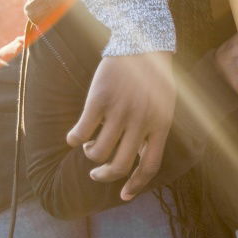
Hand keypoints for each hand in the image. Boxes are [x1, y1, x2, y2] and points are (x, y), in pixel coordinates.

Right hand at [66, 52, 176, 200]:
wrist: (142, 41)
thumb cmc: (153, 75)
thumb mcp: (164, 103)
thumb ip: (155, 129)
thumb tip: (140, 157)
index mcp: (161, 123)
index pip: (150, 166)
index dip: (136, 186)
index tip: (122, 195)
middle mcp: (141, 121)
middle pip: (121, 165)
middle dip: (104, 175)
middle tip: (96, 172)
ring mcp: (120, 110)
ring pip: (97, 152)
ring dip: (89, 154)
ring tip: (89, 145)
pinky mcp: (100, 99)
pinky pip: (81, 133)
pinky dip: (73, 140)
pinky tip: (73, 136)